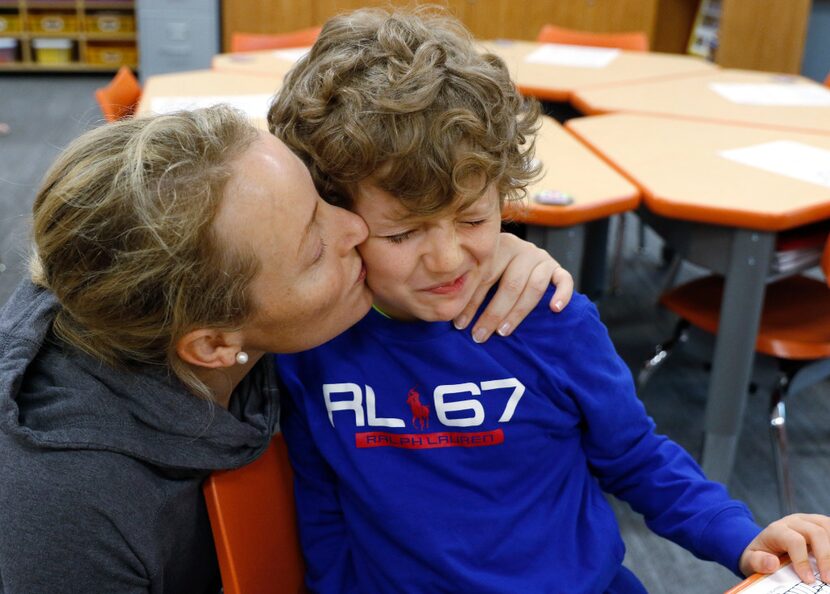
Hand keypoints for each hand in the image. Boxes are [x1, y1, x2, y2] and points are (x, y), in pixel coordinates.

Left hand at [453, 233, 573, 342]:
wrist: (517, 254)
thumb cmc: (492, 271)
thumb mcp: (480, 272)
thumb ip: (471, 287)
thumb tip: (451, 317)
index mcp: (498, 248)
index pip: (485, 277)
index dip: (471, 302)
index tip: (459, 325)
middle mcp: (522, 250)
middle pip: (509, 285)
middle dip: (492, 313)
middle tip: (480, 335)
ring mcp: (541, 258)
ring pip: (533, 287)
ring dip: (518, 312)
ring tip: (503, 331)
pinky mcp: (557, 268)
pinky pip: (564, 280)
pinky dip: (562, 294)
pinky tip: (554, 309)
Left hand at [739, 514, 829, 582]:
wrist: (763, 545)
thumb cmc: (760, 554)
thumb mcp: (750, 560)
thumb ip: (757, 561)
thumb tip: (771, 563)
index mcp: (776, 530)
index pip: (794, 541)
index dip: (803, 560)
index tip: (809, 579)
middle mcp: (793, 522)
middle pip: (815, 532)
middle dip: (825, 557)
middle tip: (828, 579)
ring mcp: (807, 520)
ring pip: (826, 526)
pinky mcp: (818, 523)